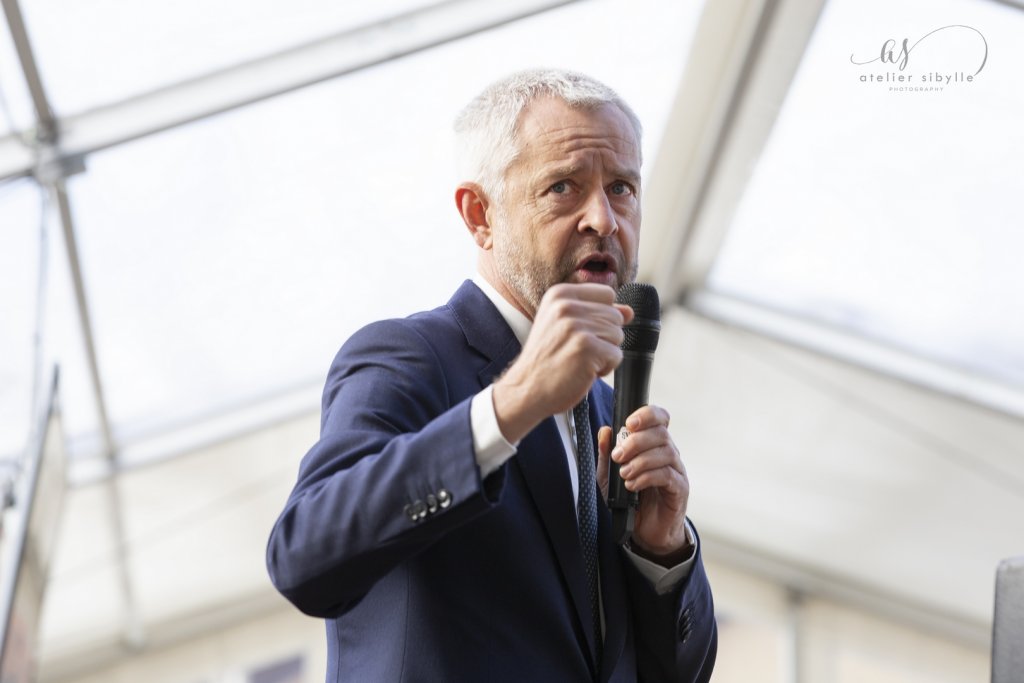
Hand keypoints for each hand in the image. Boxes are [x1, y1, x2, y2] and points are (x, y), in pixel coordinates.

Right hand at [493, 283, 632, 442]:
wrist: (525, 389)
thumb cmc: (546, 359)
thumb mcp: (564, 326)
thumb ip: (596, 313)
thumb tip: (629, 311)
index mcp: (559, 294)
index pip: (607, 294)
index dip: (602, 317)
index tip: (581, 333)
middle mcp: (567, 305)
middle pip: (615, 316)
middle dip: (604, 338)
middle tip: (577, 351)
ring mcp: (576, 326)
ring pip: (618, 336)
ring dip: (604, 354)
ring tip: (579, 360)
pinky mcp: (587, 348)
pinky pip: (616, 355)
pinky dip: (605, 368)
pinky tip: (583, 371)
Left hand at [597, 405, 691, 565]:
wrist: (645, 530)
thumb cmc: (629, 499)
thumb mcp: (609, 477)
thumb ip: (606, 455)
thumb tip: (605, 431)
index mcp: (653, 444)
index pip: (659, 418)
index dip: (647, 414)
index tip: (629, 423)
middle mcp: (668, 453)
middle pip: (661, 433)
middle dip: (636, 442)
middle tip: (618, 456)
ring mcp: (677, 470)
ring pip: (666, 453)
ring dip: (641, 461)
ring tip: (624, 474)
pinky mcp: (680, 488)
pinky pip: (668, 475)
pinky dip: (647, 477)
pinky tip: (632, 485)